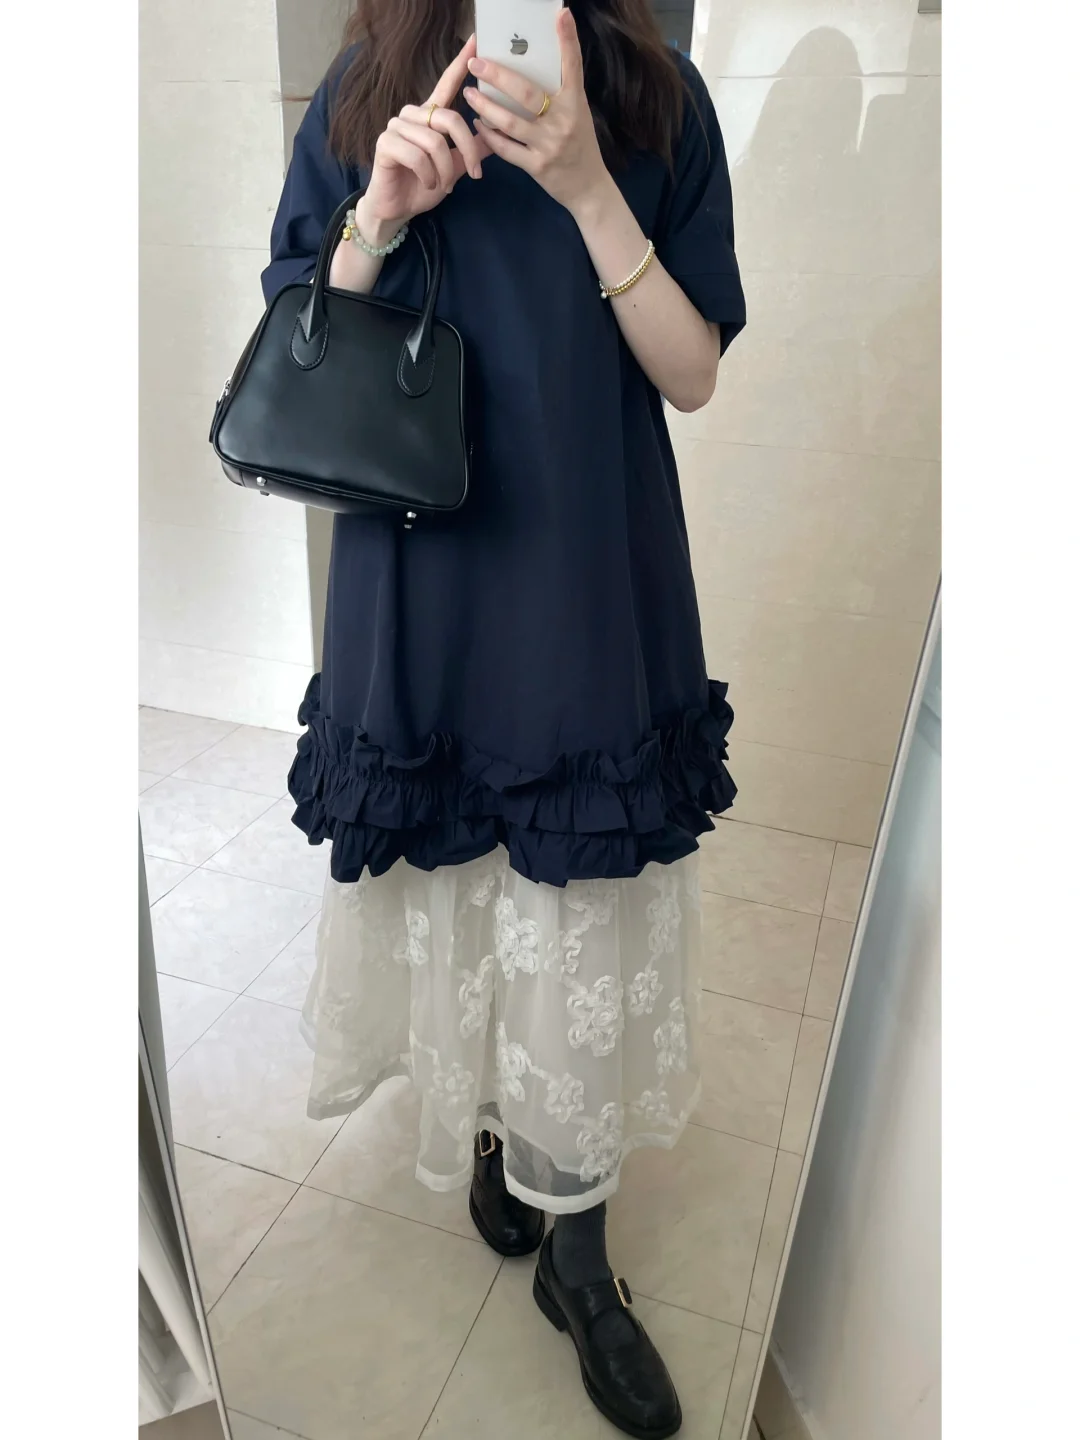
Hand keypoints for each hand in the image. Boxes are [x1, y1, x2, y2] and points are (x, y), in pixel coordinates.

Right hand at [360, 34, 491, 238]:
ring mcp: (396, 127)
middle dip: (468, 150)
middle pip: (450, 118)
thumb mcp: (454, 169)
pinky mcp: (385, 143)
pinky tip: (427, 184)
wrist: (395, 210)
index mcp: (430, 116)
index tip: (477, 41)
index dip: (460, 63)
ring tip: (443, 185)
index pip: (446, 84)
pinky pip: (417, 156)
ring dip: (445, 170)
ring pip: (434, 142)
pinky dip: (429, 175)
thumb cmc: (422, 187)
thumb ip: (471, 151)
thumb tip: (496, 136)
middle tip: (475, 175)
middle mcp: (413, 115)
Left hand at [464, 7, 610, 218]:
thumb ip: (559, 96)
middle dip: (498, 75)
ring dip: (485, 106)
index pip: (573, 66)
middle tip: (476, 63)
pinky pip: (506, 148)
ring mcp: (549, 145)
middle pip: (526, 93)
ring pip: (509, 121)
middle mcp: (563, 122)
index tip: (561, 14)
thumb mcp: (577, 116)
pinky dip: (489, 136)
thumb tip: (531, 69)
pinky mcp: (537, 166)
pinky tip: (478, 125)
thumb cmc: (580, 147)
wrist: (589, 189)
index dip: (568, 40)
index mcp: (575, 104)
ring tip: (469, 93)